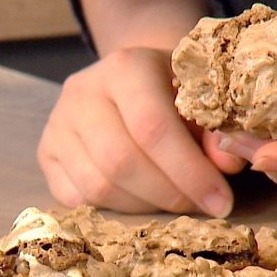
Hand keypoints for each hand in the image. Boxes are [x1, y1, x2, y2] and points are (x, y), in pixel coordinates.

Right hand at [38, 47, 244, 215]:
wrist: (132, 79)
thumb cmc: (174, 91)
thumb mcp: (203, 99)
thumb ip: (219, 130)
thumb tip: (229, 164)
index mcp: (125, 66)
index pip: (152, 128)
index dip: (189, 172)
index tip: (221, 202)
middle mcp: (82, 91)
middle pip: (121, 162)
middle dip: (168, 195)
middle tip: (200, 206)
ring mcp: (58, 124)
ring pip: (97, 186)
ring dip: (143, 207)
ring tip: (173, 201)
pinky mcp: (46, 153)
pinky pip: (77, 199)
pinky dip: (113, 209)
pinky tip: (141, 199)